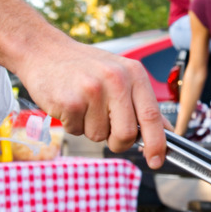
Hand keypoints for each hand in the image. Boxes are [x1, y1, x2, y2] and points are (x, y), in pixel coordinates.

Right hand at [17, 40, 167, 168]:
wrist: (44, 51)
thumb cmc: (86, 68)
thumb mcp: (121, 76)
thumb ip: (142, 103)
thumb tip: (165, 131)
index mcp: (134, 74)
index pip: (152, 115)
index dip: (157, 143)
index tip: (157, 160)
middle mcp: (116, 79)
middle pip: (127, 134)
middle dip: (118, 142)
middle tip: (106, 130)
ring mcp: (93, 90)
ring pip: (100, 136)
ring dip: (90, 128)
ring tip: (83, 104)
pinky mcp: (69, 101)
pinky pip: (77, 131)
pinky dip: (73, 124)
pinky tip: (69, 104)